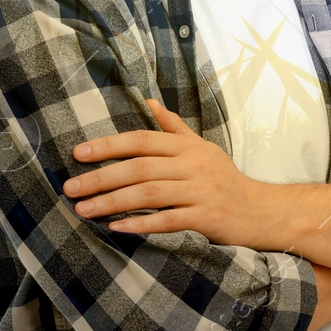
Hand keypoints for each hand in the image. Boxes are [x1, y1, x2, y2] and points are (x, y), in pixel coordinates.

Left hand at [63, 99, 274, 244]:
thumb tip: (150, 102)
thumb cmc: (225, 180)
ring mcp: (201, 191)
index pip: (143, 140)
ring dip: (112, 202)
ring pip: (149, 193)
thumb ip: (174, 128)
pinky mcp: (206, 217)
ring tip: (83, 210)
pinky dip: (140, 224)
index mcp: (188, 148)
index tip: (78, 154)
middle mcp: (194, 165)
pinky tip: (116, 228)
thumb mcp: (202, 149)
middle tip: (70, 188)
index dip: (109, 146)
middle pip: (140, 167)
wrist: (260, 211)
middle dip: (101, 177)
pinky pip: (168, 220)